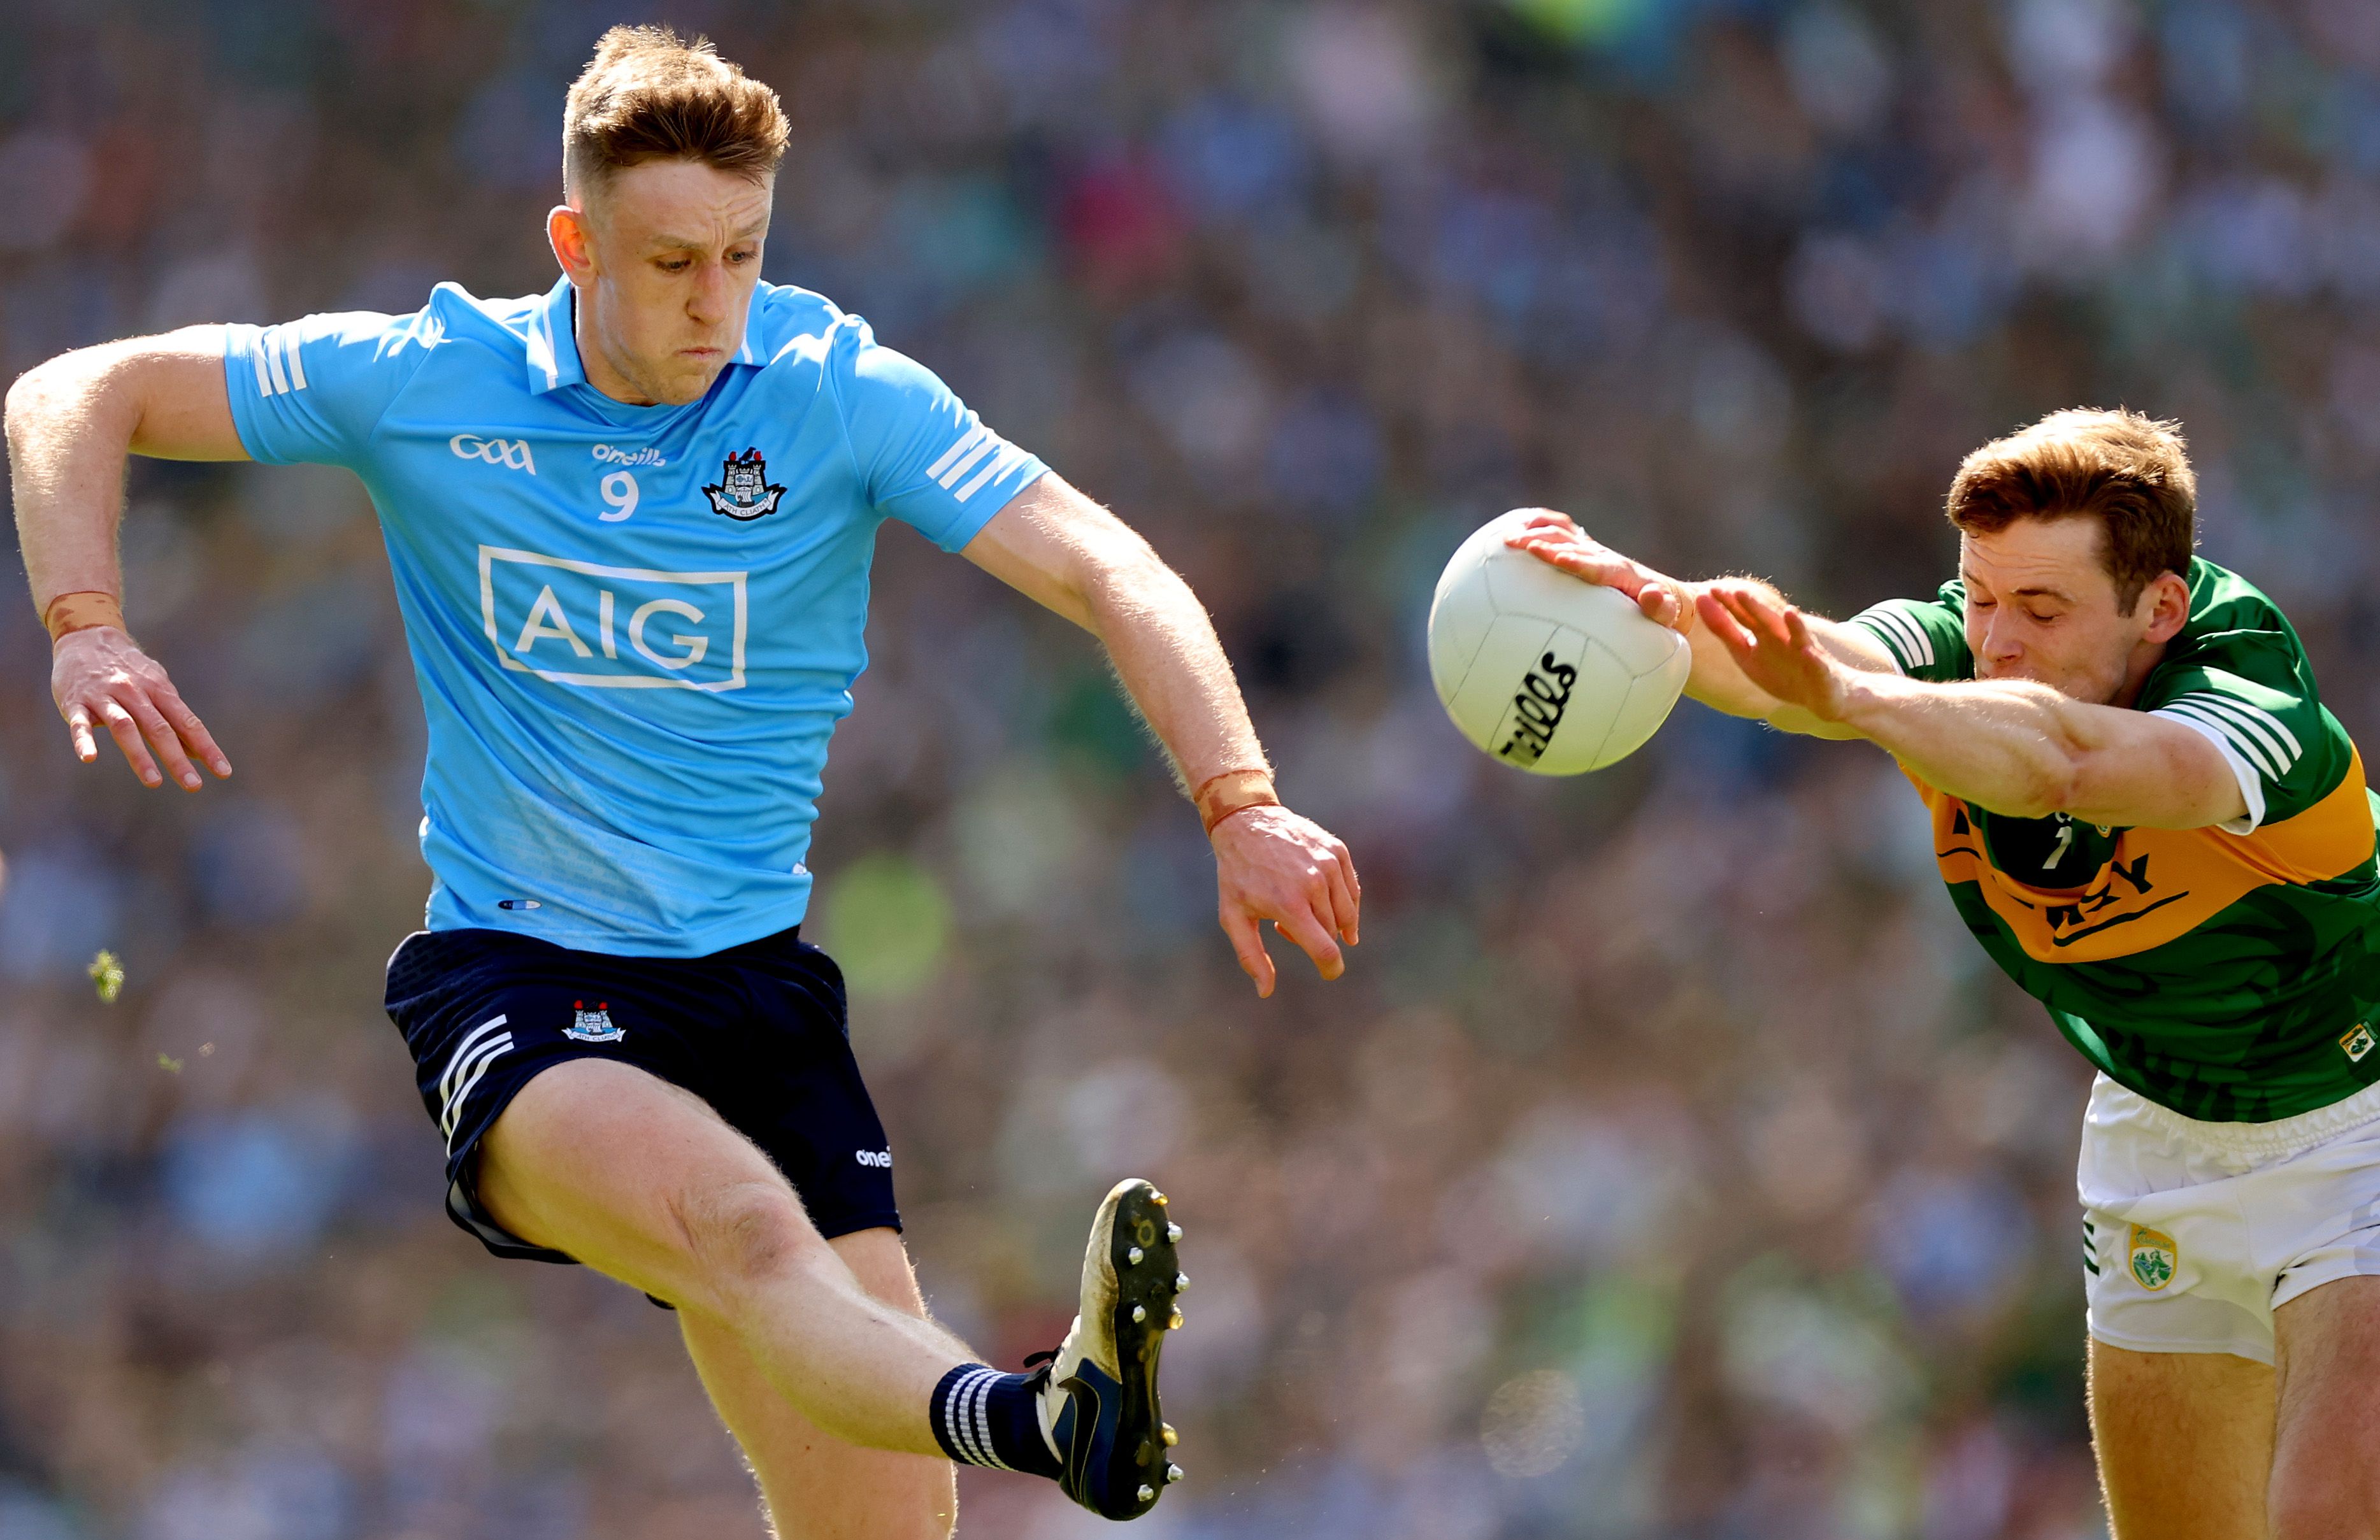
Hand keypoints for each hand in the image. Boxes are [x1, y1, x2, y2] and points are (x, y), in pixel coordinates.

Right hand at [51, 626, 232, 790]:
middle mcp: (134, 692)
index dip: (206, 747)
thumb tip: (197, 751)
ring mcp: (104, 696)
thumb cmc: (129, 669)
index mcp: (159, 690)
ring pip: (124, 727)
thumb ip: (175, 718)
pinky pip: (80, 723)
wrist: (86, 635)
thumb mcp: (157, 685)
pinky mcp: (75, 701)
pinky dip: (84, 740)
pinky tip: (89, 758)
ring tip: (154, 782)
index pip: (187, 722)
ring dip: (139, 755)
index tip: (223, 771)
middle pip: (159, 728)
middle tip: (194, 786)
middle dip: (177, 758)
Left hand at [1210, 804, 1359, 997]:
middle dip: (1315, 937)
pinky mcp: (1337, 851)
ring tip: (1300, 909)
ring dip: (1329, 920)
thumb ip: (1250, 956)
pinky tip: (1322, 900)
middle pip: (1333, 932)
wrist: (1247, 822)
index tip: (1329, 973)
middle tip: (1285, 925)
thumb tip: (1266, 991)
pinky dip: (1342, 902)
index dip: (1331, 968)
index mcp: (1290, 904)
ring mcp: (1329, 865)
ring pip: (1347, 913)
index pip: (1325, 949)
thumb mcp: (1233, 917)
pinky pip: (1352, 890)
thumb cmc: (1237, 874)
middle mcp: (1315, 884)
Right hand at [1503, 510, 1693, 633]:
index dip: (1571, 560)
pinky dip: (1542, 525)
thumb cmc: (1660, 613)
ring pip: (1561, 535)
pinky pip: (1562, 532)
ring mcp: (1593, 552)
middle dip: (1542, 542)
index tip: (1550, 554)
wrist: (1663, 596)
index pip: (1592, 565)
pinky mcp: (1585, 552)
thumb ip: (1660, 607)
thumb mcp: (1665, 615)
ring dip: (1535, 533)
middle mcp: (1604, 558)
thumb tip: (1653, 595)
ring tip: (1505, 537)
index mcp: (1619, 573)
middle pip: (1569, 545)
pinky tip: (1519, 526)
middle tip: (1513, 542)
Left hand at [1696, 583, 1852, 722]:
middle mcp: (1784, 638)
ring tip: (1788, 612)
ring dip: (1793, 625)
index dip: (1729, 605)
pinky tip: (1808, 652)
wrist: (1822, 693)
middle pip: (1769, 622)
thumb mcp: (1747, 654)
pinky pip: (1817, 665)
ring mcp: (1805, 653)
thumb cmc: (1782, 672)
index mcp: (1764, 635)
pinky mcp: (1820, 672)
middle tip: (1740, 593)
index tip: (1711, 590)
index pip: (1745, 616)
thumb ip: (1726, 632)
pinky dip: (1813, 659)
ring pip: (1799, 637)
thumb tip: (1702, 603)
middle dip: (1757, 608)